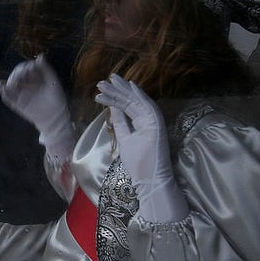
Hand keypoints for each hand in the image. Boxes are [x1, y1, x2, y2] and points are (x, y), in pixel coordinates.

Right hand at [0, 55, 75, 166]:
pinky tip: (2, 87)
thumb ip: (46, 69)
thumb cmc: (57, 100)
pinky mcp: (18, 104)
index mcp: (35, 78)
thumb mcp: (53, 82)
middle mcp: (27, 85)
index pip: (27, 68)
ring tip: (14, 82)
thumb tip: (39, 56)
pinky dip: (4, 92)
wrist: (56, 119)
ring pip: (11, 85)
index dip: (27, 66)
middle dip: (17, 73)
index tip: (31, 68)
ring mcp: (21, 95)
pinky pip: (8, 98)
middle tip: (21, 75)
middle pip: (17, 75)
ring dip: (10, 81)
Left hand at [94, 74, 186, 221]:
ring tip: (109, 80)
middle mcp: (148, 119)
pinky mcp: (158, 125)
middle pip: (131, 100)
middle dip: (117, 89)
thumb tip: (112, 106)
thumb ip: (120, 121)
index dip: (115, 96)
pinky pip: (148, 106)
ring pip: (138, 101)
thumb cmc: (138, 163)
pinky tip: (129, 85)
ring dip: (124, 90)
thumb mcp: (124, 138)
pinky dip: (139, 95)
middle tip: (102, 81)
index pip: (127, 105)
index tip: (101, 88)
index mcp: (141, 122)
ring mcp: (154, 121)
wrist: (149, 179)